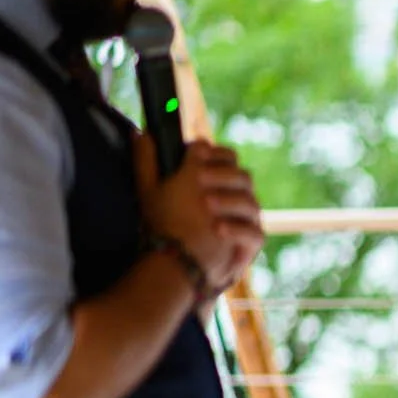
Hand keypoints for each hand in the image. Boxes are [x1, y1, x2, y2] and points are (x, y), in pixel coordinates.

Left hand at [134, 134, 263, 294]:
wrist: (174, 265)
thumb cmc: (167, 225)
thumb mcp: (151, 190)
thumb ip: (148, 161)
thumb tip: (144, 132)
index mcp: (217, 181)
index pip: (228, 158)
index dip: (216, 154)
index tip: (197, 154)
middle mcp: (235, 199)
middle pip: (244, 177)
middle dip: (222, 175)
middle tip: (198, 178)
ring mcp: (245, 221)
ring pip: (250, 202)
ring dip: (228, 200)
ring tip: (205, 204)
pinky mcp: (250, 244)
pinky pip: (254, 232)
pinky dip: (237, 229)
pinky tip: (217, 229)